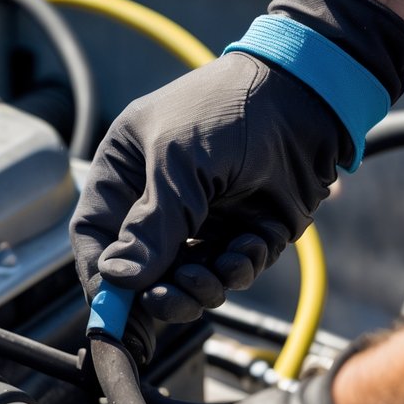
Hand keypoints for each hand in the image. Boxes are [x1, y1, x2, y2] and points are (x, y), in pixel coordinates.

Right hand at [71, 0, 403, 321]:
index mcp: (126, 172)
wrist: (308, 96)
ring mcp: (203, 218)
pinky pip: (231, 271)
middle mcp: (160, 200)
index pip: (96, 235)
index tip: (114, 307)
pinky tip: (253, 242)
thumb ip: (151, 225)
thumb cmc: (230, 108)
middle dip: (160, 291)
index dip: (101, 275)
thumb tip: (119, 281)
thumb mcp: (179, 163)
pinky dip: (240, 267)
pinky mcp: (243, 231)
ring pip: (188, 280)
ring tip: (218, 270)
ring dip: (203, 285)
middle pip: (143, 270)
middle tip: (175, 297)